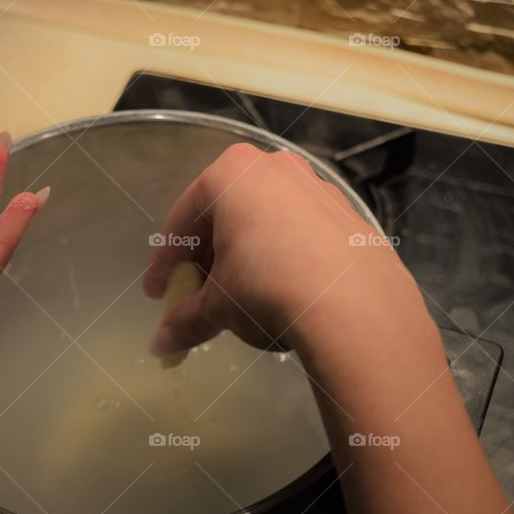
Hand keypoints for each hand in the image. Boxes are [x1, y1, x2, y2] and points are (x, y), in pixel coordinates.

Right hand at [145, 142, 433, 365]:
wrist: (357, 307)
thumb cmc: (267, 288)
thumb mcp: (218, 306)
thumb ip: (186, 319)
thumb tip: (161, 345)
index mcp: (232, 173)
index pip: (183, 221)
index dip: (164, 264)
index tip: (157, 295)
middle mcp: (276, 168)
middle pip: (225, 217)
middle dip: (207, 260)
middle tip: (196, 298)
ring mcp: (319, 188)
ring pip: (266, 223)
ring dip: (246, 259)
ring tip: (240, 300)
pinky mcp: (350, 217)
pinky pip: (302, 236)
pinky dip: (284, 260)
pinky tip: (284, 294)